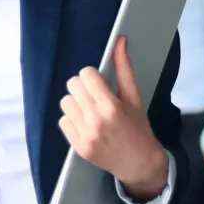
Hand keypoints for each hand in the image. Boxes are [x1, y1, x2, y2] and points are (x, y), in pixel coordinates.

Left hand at [59, 35, 168, 198]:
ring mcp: (85, 135)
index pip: (86, 74)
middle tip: (94, 95)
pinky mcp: (78, 146)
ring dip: (76, 102)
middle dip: (83, 86)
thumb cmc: (138, 127)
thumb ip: (124, 68)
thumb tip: (120, 40)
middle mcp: (95, 120)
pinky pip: (63, 121)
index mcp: (111, 106)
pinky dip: (72, 119)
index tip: (99, 83)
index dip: (92, 75)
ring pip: (66, 102)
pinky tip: (86, 123)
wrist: (139, 163)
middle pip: (73, 85)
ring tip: (89, 109)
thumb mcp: (134, 97)